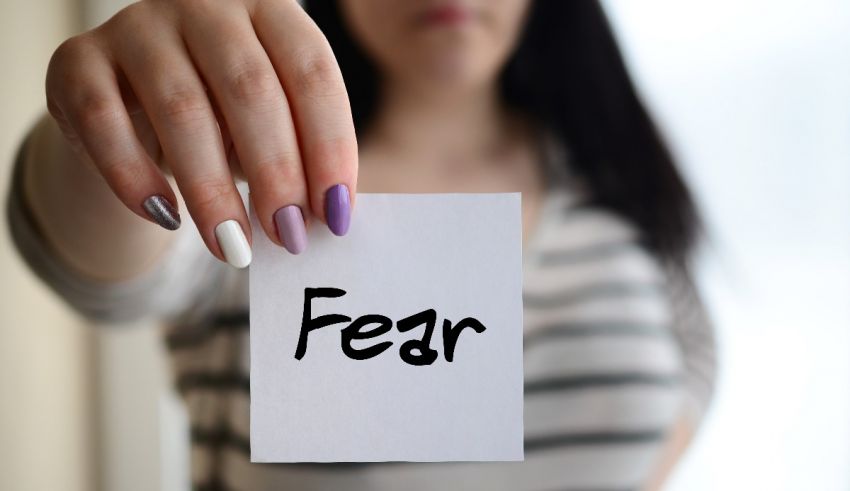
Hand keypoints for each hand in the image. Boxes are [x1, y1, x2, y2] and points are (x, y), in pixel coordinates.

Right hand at [45, 0, 356, 265]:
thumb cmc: (224, 117)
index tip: (337, 215)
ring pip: (181, 110)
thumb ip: (300, 157)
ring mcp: (138, 26)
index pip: (312, 72)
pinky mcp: (78, 60)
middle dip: (276, 173)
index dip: (330, 147)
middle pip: (249, 89)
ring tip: (235, 248)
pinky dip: (135, 177)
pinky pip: (102, 121)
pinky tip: (167, 218)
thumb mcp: (272, 124)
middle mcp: (205, 5)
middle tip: (289, 237)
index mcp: (269, 9)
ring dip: (212, 191)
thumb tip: (330, 218)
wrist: (135, 104)